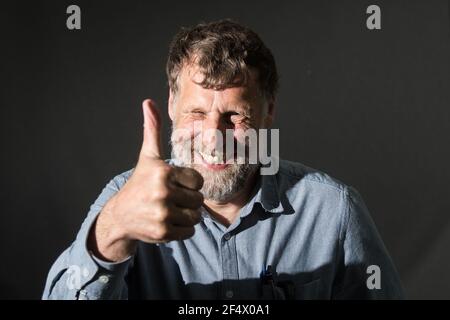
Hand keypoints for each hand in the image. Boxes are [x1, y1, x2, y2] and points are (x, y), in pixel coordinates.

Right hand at [88, 99, 203, 261]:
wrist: (121, 215)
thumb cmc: (139, 183)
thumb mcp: (147, 156)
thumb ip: (153, 130)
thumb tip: (148, 102)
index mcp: (163, 172)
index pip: (198, 180)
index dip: (189, 183)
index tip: (174, 183)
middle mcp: (162, 192)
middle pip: (199, 199)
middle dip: (188, 200)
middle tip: (171, 199)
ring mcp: (162, 214)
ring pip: (196, 217)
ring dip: (187, 215)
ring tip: (170, 210)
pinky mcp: (162, 233)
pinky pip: (189, 232)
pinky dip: (182, 229)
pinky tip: (167, 222)